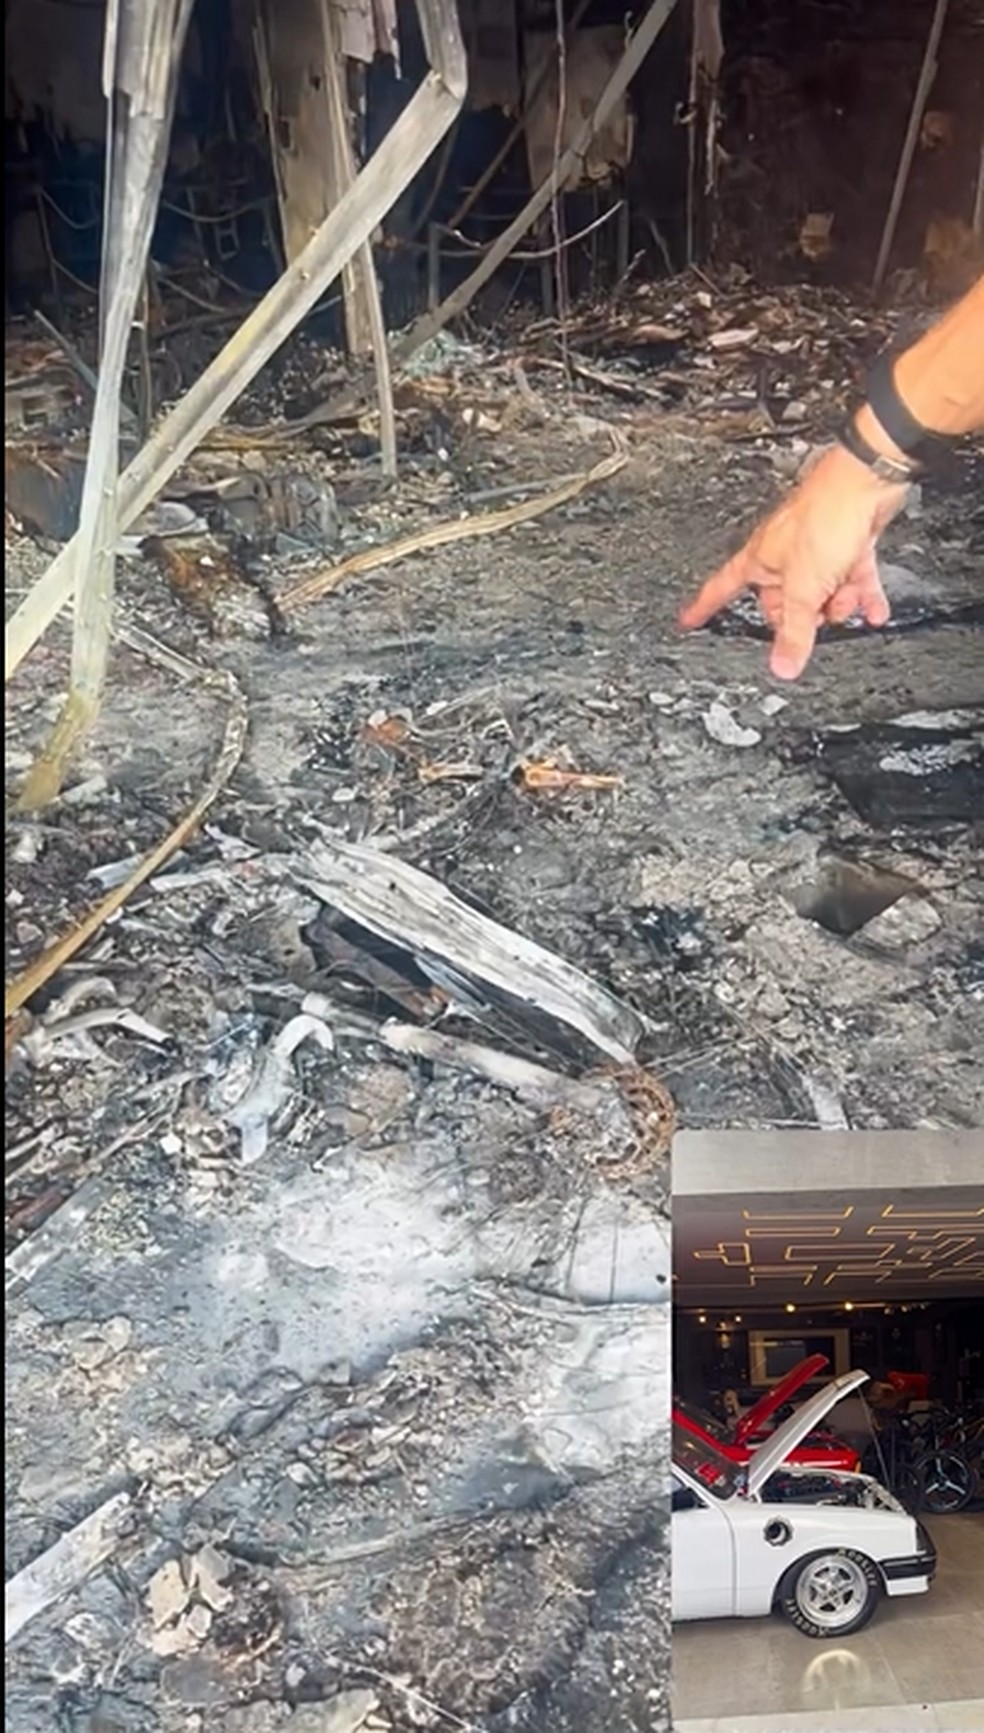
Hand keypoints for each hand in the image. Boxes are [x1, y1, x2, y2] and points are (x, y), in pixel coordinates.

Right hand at [679, 446, 909, 679]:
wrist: (868, 482)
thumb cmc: (826, 515)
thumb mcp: (805, 587)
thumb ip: (795, 631)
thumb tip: (782, 667)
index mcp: (759, 559)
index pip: (721, 589)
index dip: (704, 607)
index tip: (688, 621)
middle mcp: (783, 555)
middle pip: (784, 602)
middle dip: (806, 615)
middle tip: (818, 616)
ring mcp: (815, 550)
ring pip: (821, 593)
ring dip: (839, 603)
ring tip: (850, 597)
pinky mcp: (846, 545)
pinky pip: (852, 580)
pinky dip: (864, 595)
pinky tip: (874, 610)